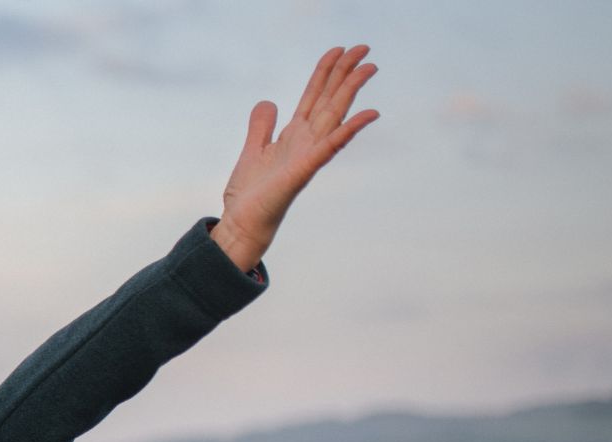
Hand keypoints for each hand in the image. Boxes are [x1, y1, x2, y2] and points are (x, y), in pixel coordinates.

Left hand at [211, 45, 380, 272]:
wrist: (242, 224)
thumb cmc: (250, 195)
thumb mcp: (252, 151)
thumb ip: (261, 127)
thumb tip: (269, 102)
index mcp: (293, 135)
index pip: (313, 96)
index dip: (325, 72)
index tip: (339, 49)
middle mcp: (305, 142)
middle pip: (328, 99)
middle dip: (345, 73)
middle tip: (365, 47)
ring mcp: (308, 155)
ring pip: (333, 115)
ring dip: (351, 91)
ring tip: (369, 67)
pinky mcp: (304, 171)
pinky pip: (331, 146)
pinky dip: (350, 129)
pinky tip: (370, 113)